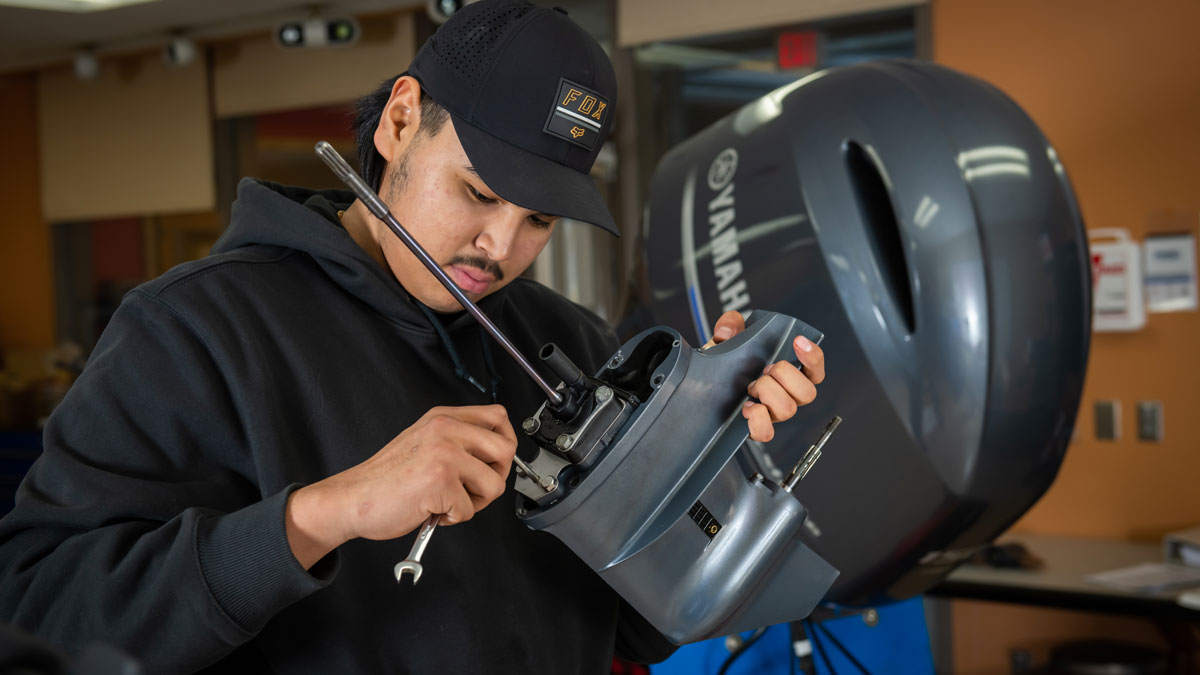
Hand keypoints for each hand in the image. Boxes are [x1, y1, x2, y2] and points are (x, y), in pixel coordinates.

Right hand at [286, 404, 516, 568]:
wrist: (352, 499)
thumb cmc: (385, 479)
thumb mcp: (424, 441)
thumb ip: (456, 440)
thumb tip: (496, 453)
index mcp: (443, 418)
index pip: (498, 417)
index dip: (504, 443)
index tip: (493, 461)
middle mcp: (445, 430)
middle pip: (506, 449)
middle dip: (496, 476)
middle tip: (472, 488)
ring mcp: (445, 454)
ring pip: (494, 484)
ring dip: (476, 502)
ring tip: (449, 501)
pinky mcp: (441, 481)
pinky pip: (470, 509)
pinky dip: (453, 518)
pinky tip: (432, 510)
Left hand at [704, 311, 825, 442]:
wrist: (705, 389)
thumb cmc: (724, 367)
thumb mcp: (726, 341)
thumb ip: (729, 327)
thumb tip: (730, 328)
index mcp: (787, 374)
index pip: (815, 370)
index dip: (813, 357)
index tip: (798, 341)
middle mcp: (785, 395)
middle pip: (808, 392)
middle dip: (786, 375)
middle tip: (766, 368)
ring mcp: (773, 413)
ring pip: (789, 409)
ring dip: (769, 392)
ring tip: (751, 386)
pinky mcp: (756, 428)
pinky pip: (767, 433)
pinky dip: (758, 418)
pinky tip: (747, 407)